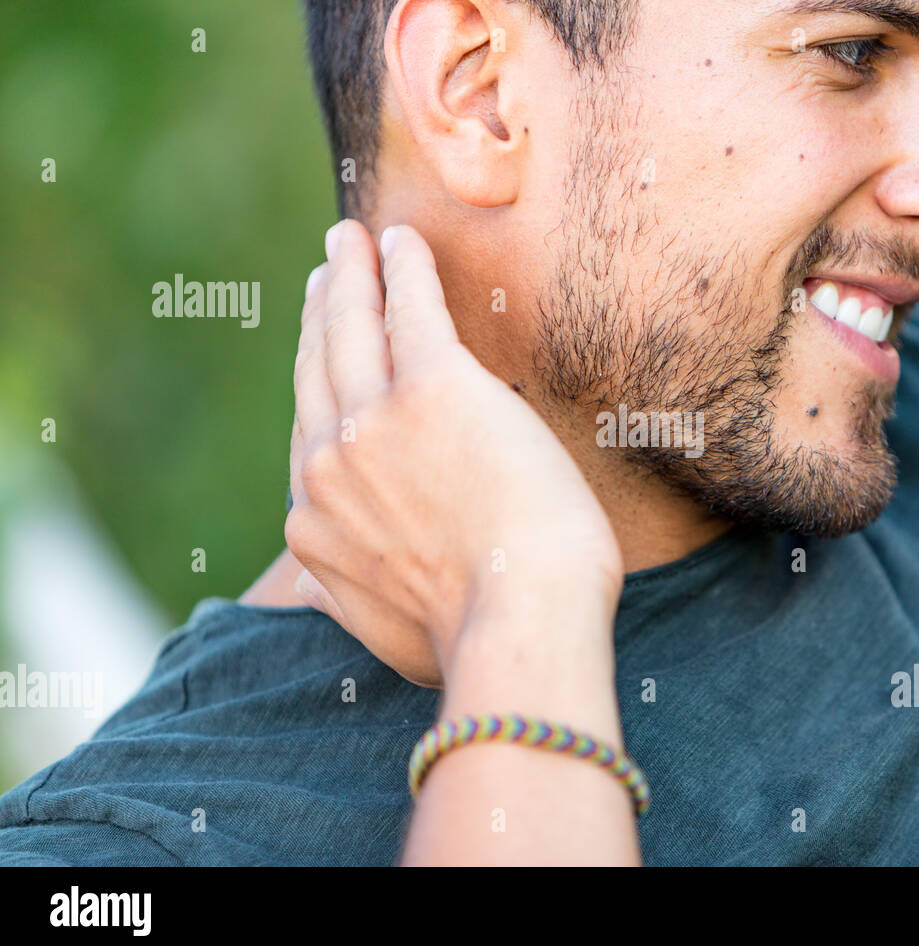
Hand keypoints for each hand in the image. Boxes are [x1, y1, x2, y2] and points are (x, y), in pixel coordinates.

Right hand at [285, 220, 622, 687]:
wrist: (517, 626)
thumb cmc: (469, 639)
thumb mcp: (379, 630)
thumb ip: (341, 596)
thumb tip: (308, 589)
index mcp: (315, 523)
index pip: (308, 435)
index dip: (316, 384)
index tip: (322, 356)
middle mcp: (327, 463)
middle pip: (319, 367)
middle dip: (322, 313)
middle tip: (328, 271)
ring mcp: (374, 421)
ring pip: (352, 328)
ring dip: (350, 276)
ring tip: (351, 242)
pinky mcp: (434, 386)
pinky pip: (411, 307)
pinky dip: (404, 269)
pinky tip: (405, 242)